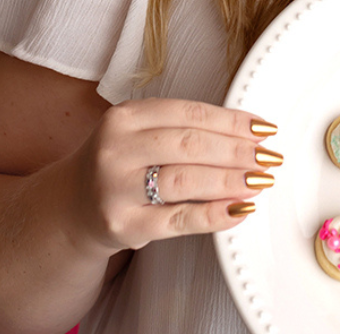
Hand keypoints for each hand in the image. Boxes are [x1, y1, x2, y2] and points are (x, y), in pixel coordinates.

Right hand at [64, 97, 280, 253]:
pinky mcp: (123, 226)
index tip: (264, 129)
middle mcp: (116, 149)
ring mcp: (116, 189)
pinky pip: (178, 219)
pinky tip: (240, 208)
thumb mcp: (138, 133)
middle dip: (238, 151)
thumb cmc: (119, 165)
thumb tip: (249, 133)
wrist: (69, 209)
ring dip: (231, 180)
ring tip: (260, 180)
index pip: (190, 113)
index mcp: (125, 116)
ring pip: (186, 180)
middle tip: (269, 157)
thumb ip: (182, 127)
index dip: (232, 121)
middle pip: (191, 144)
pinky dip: (214, 214)